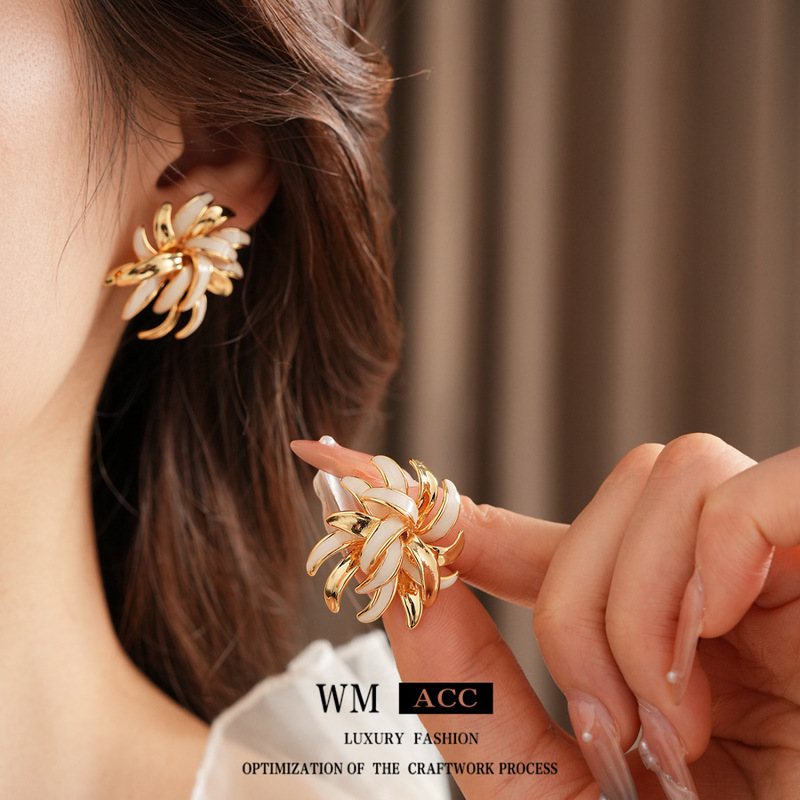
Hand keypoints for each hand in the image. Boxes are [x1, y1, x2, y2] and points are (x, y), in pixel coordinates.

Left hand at [293, 435, 799, 797]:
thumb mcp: (547, 792)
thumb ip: (473, 693)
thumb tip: (402, 585)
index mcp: (652, 636)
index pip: (527, 539)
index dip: (437, 502)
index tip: (338, 467)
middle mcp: (714, 589)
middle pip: (613, 490)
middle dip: (578, 601)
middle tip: (610, 719)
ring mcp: (778, 574)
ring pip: (670, 476)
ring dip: (640, 601)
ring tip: (675, 716)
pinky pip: (754, 491)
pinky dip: (717, 553)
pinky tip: (718, 635)